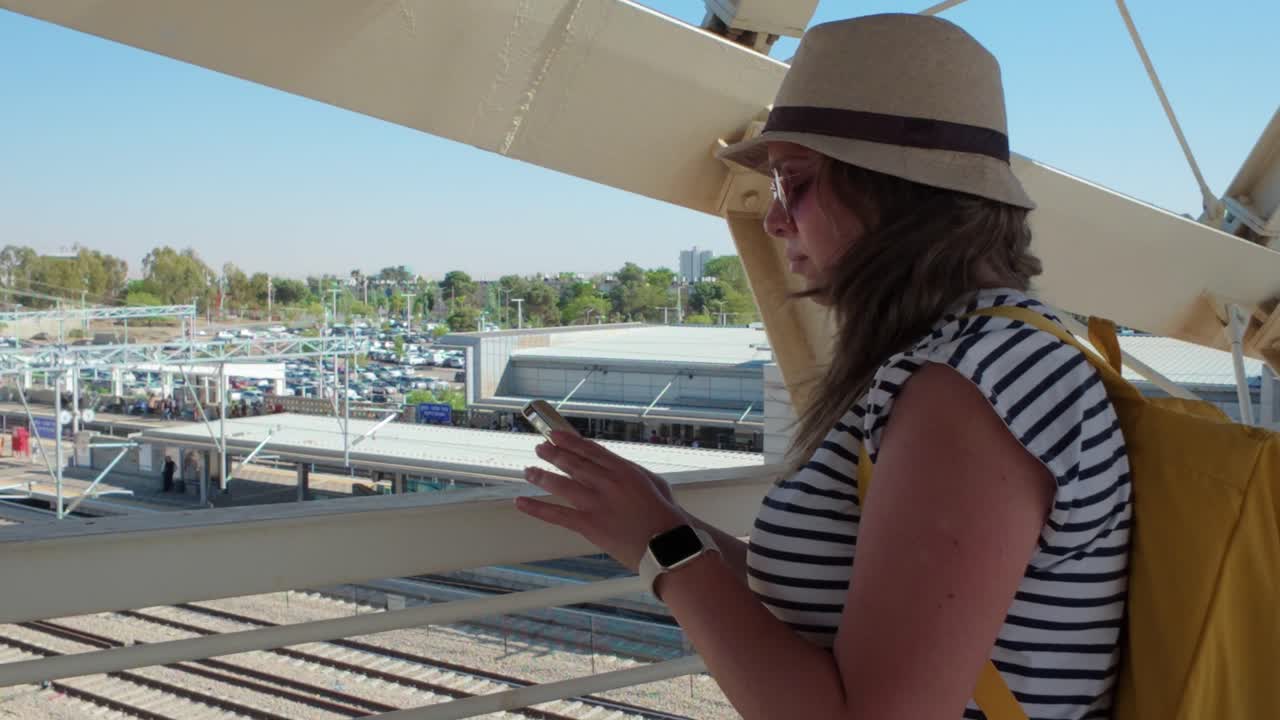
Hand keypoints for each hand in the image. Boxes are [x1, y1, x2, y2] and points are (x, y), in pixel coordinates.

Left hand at [516, 431, 685, 571]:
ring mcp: (596, 503)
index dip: (571, 441)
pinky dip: (537, 508)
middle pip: (573, 463)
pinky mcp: (589, 524)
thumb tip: (616, 468)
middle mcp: (608, 482)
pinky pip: (557, 514)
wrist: (668, 545)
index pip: (591, 450)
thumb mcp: (655, 485)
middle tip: (540, 448)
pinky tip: (522, 502)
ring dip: (542, 475)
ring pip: (561, 484)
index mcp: (624, 470)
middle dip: (554, 453)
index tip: (557, 435)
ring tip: (528, 470)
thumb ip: (633, 474)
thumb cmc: (666, 517)